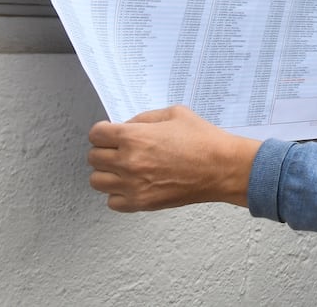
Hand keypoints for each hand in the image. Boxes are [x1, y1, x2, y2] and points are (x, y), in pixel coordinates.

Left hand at [88, 105, 260, 211]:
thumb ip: (145, 118)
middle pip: (93, 157)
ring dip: (107, 173)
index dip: (102, 131)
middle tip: (118, 150)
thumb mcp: (175, 114)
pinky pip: (112, 202)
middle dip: (105, 150)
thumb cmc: (204, 141)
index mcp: (134, 137)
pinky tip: (132, 185)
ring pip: (97, 181)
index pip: (96, 134)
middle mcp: (128, 162)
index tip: (108, 133)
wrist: (223, 168)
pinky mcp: (141, 203)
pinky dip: (118, 194)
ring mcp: (132, 185)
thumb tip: (127, 126)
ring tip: (123, 168)